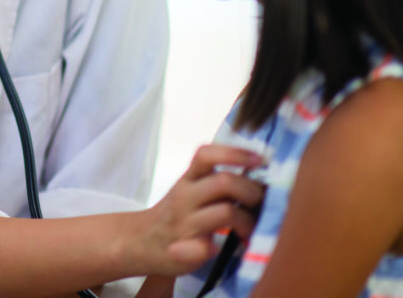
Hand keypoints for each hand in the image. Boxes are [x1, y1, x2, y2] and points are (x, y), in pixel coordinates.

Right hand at [140, 144, 264, 276]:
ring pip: (226, 212)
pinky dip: (216, 248)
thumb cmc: (177, 214)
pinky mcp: (184, 250)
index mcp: (188, 179)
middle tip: (260, 203)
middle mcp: (185, 197)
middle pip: (224, 182)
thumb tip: (259, 172)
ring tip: (250, 229)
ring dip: (248, 221)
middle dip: (252, 191)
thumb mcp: (190, 189)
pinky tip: (223, 250)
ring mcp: (185, 223)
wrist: (142, 241)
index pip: (206, 155)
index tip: (259, 160)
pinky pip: (204, 247)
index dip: (235, 153)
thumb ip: (217, 180)